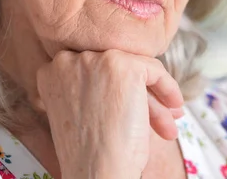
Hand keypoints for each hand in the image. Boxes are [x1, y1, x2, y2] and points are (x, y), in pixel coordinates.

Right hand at [35, 49, 183, 178]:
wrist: (97, 172)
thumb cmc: (89, 152)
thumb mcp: (79, 109)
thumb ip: (92, 86)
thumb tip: (127, 76)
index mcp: (52, 71)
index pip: (94, 69)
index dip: (117, 91)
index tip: (131, 108)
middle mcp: (69, 59)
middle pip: (116, 68)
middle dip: (139, 94)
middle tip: (157, 117)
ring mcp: (96, 60)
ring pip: (136, 68)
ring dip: (155, 97)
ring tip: (170, 119)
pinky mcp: (123, 65)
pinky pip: (154, 69)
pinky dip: (168, 87)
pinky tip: (174, 106)